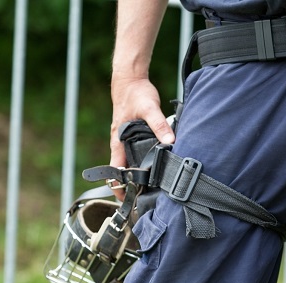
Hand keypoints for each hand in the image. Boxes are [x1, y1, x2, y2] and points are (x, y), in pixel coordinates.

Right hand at [109, 76, 173, 198]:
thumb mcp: (150, 108)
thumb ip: (160, 125)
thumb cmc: (136, 93)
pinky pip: (136, 153)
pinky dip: (143, 163)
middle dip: (130, 186)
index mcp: (118, 141)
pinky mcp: (133, 135)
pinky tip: (156, 168)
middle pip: (122, 171)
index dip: (119, 186)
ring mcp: (125, 139)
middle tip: (144, 200)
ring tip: (152, 190)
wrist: (130, 79)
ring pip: (130, 163)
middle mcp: (120, 143)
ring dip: (138, 176)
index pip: (114, 171)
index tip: (129, 199)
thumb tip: (171, 142)